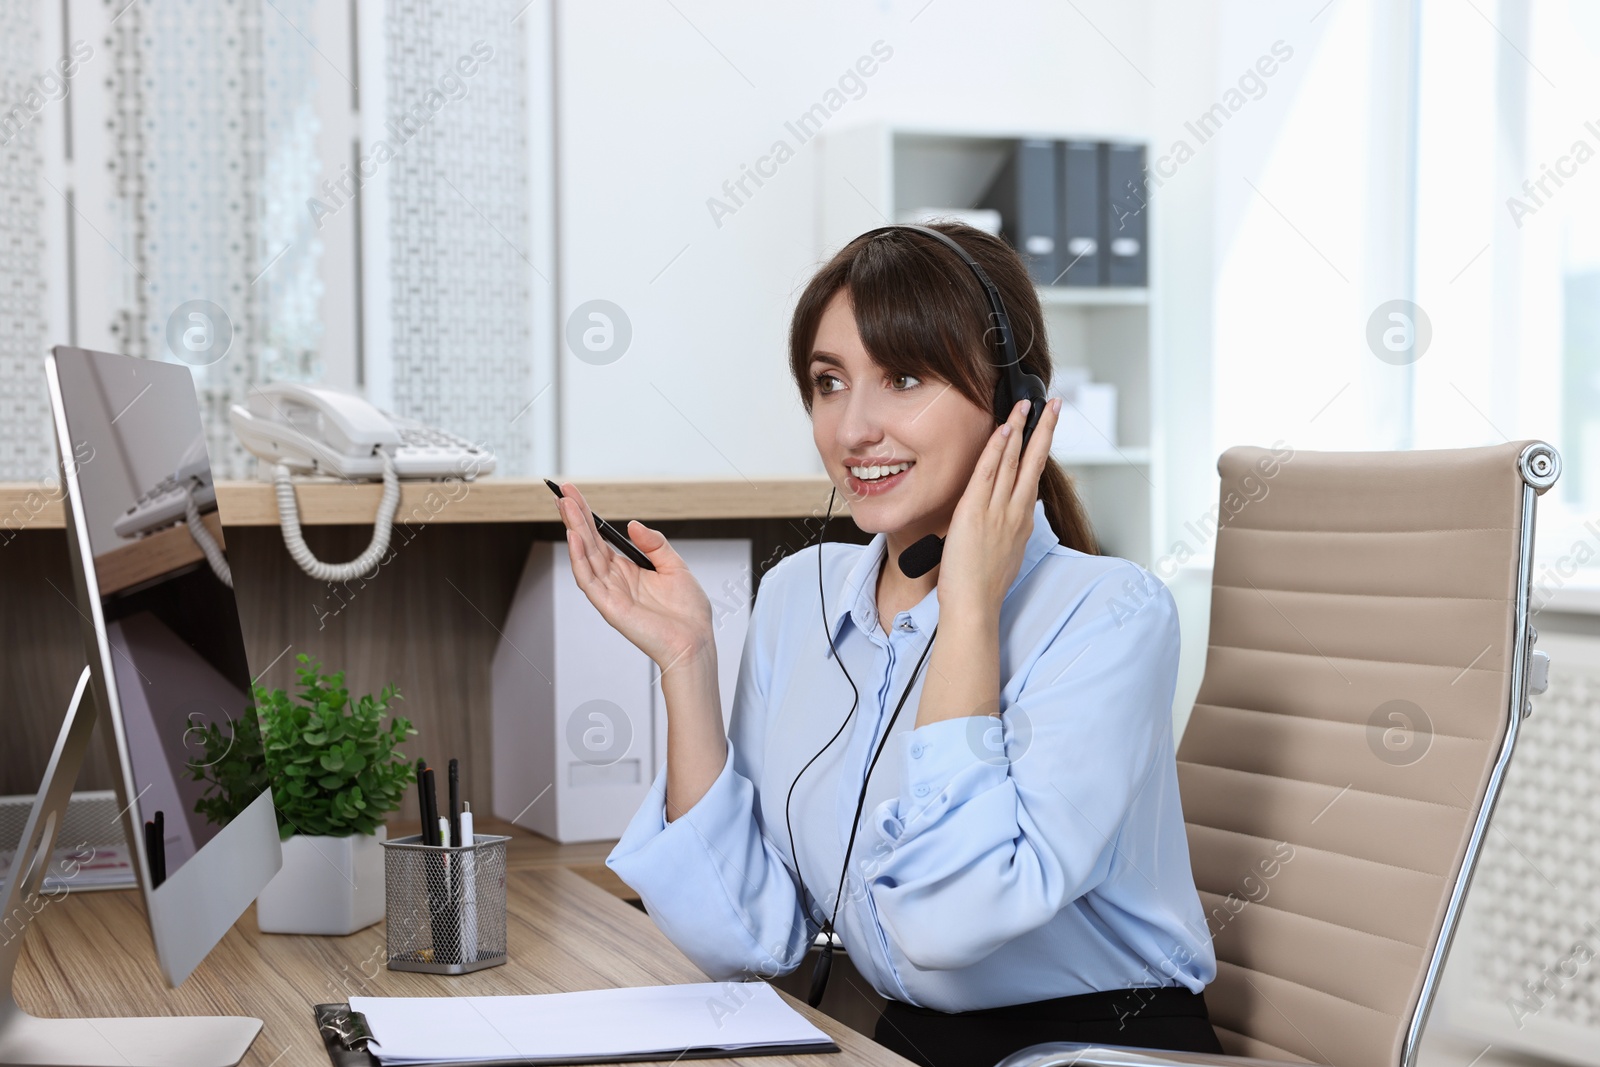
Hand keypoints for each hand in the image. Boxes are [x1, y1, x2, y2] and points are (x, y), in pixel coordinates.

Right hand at [555, 482, 714, 672]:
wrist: (694, 642)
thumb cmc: (687, 612)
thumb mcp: (675, 566)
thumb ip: (655, 544)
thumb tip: (633, 525)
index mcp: (628, 569)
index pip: (601, 538)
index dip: (588, 516)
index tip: (575, 493)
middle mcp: (614, 579)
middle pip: (588, 542)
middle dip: (574, 516)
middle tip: (562, 492)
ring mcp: (609, 592)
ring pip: (585, 556)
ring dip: (574, 530)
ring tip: (566, 506)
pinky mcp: (608, 606)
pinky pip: (588, 579)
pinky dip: (579, 558)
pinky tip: (575, 538)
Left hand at [936, 396, 1062, 618]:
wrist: (974, 606)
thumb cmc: (983, 587)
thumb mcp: (1005, 555)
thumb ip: (1008, 531)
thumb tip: (1008, 518)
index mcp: (1022, 522)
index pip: (1033, 477)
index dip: (1040, 450)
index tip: (1045, 430)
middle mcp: (1015, 512)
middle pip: (1034, 461)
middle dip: (1044, 430)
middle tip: (1053, 405)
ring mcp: (997, 510)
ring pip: (1012, 461)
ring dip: (1019, 429)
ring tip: (1025, 405)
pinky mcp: (975, 511)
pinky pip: (988, 472)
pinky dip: (996, 449)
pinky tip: (1004, 429)